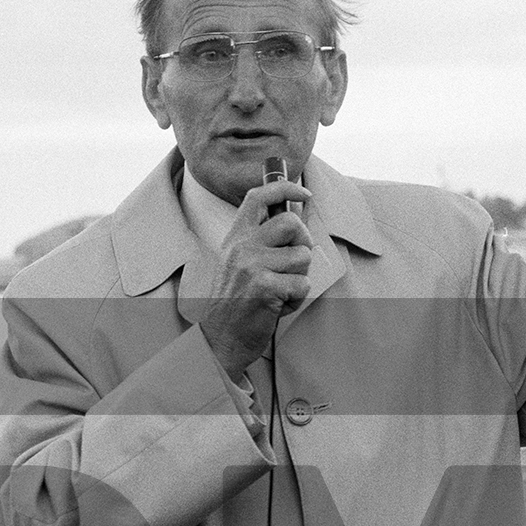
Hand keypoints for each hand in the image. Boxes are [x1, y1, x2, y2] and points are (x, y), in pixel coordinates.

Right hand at [196, 174, 313, 379]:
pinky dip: (296, 299)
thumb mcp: (240, 263)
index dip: (284, 187)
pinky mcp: (264, 287)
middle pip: (291, 222)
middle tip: (295, 262)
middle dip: (304, 242)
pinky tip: (278, 306)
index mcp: (236, 237)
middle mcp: (241, 246)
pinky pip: (302, 284)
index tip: (303, 193)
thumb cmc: (236, 303)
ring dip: (300, 277)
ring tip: (280, 291)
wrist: (221, 339)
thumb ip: (263, 240)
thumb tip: (298, 215)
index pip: (258, 196)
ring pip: (303, 256)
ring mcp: (252, 266)